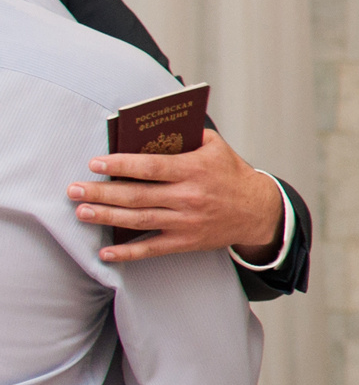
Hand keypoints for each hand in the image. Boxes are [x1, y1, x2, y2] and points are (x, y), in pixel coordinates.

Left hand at [69, 129, 286, 264]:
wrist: (258, 211)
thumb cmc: (232, 174)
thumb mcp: (216, 147)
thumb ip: (186, 137)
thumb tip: (150, 131)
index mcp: (194, 170)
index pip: (150, 167)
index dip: (120, 165)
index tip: (95, 163)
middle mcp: (189, 196)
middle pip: (136, 196)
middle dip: (101, 193)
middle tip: (74, 190)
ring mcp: (186, 221)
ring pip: (138, 220)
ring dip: (106, 217)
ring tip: (82, 212)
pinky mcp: (186, 241)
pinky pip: (152, 249)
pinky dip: (127, 253)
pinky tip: (105, 252)